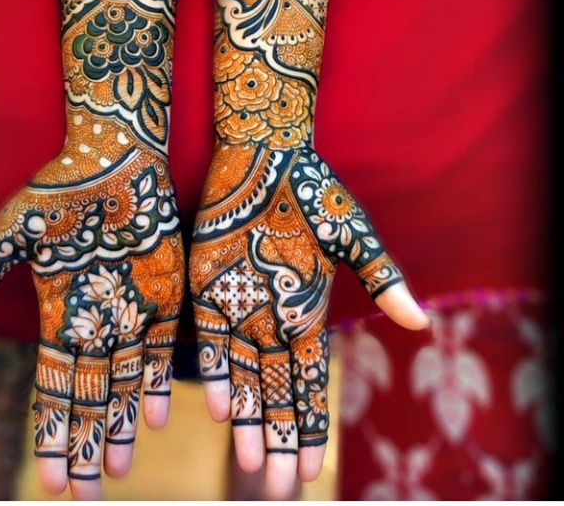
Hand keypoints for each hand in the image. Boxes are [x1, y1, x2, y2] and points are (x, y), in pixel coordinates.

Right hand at [0, 125, 183, 498]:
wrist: (116, 156)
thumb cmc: (61, 186)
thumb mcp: (15, 230)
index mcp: (58, 311)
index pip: (53, 386)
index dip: (51, 432)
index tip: (51, 479)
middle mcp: (94, 320)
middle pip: (89, 397)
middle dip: (86, 447)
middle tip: (86, 499)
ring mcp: (131, 308)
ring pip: (125, 383)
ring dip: (120, 427)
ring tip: (118, 473)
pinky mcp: (164, 292)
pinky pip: (161, 347)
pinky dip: (156, 382)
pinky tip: (153, 418)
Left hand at [190, 142, 427, 498]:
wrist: (263, 153)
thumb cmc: (313, 190)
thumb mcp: (351, 234)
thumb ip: (381, 278)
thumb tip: (419, 322)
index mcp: (306, 312)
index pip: (309, 384)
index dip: (310, 427)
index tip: (312, 472)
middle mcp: (270, 318)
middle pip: (276, 393)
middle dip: (280, 441)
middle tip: (280, 490)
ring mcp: (237, 305)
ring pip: (242, 378)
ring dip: (249, 422)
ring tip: (255, 467)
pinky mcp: (206, 287)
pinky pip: (208, 340)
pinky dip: (215, 373)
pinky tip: (221, 409)